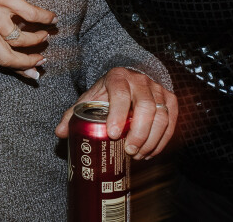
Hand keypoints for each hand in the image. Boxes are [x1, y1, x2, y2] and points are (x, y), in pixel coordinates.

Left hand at [0, 0, 57, 69]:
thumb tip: (4, 44)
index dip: (16, 67)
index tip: (32, 70)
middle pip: (6, 57)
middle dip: (27, 63)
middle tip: (41, 60)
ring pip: (20, 38)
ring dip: (37, 39)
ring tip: (45, 34)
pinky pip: (30, 15)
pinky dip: (44, 19)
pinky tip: (51, 18)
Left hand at [54, 68, 176, 160]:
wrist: (128, 79)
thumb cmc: (106, 93)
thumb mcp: (89, 98)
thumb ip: (74, 114)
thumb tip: (61, 132)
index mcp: (117, 77)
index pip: (120, 93)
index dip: (118, 114)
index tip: (113, 134)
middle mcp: (140, 80)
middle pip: (146, 106)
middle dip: (139, 132)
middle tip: (130, 151)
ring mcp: (157, 88)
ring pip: (162, 115)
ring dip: (152, 139)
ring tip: (139, 155)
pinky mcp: (169, 98)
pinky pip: (171, 120)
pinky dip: (163, 139)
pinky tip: (151, 152)